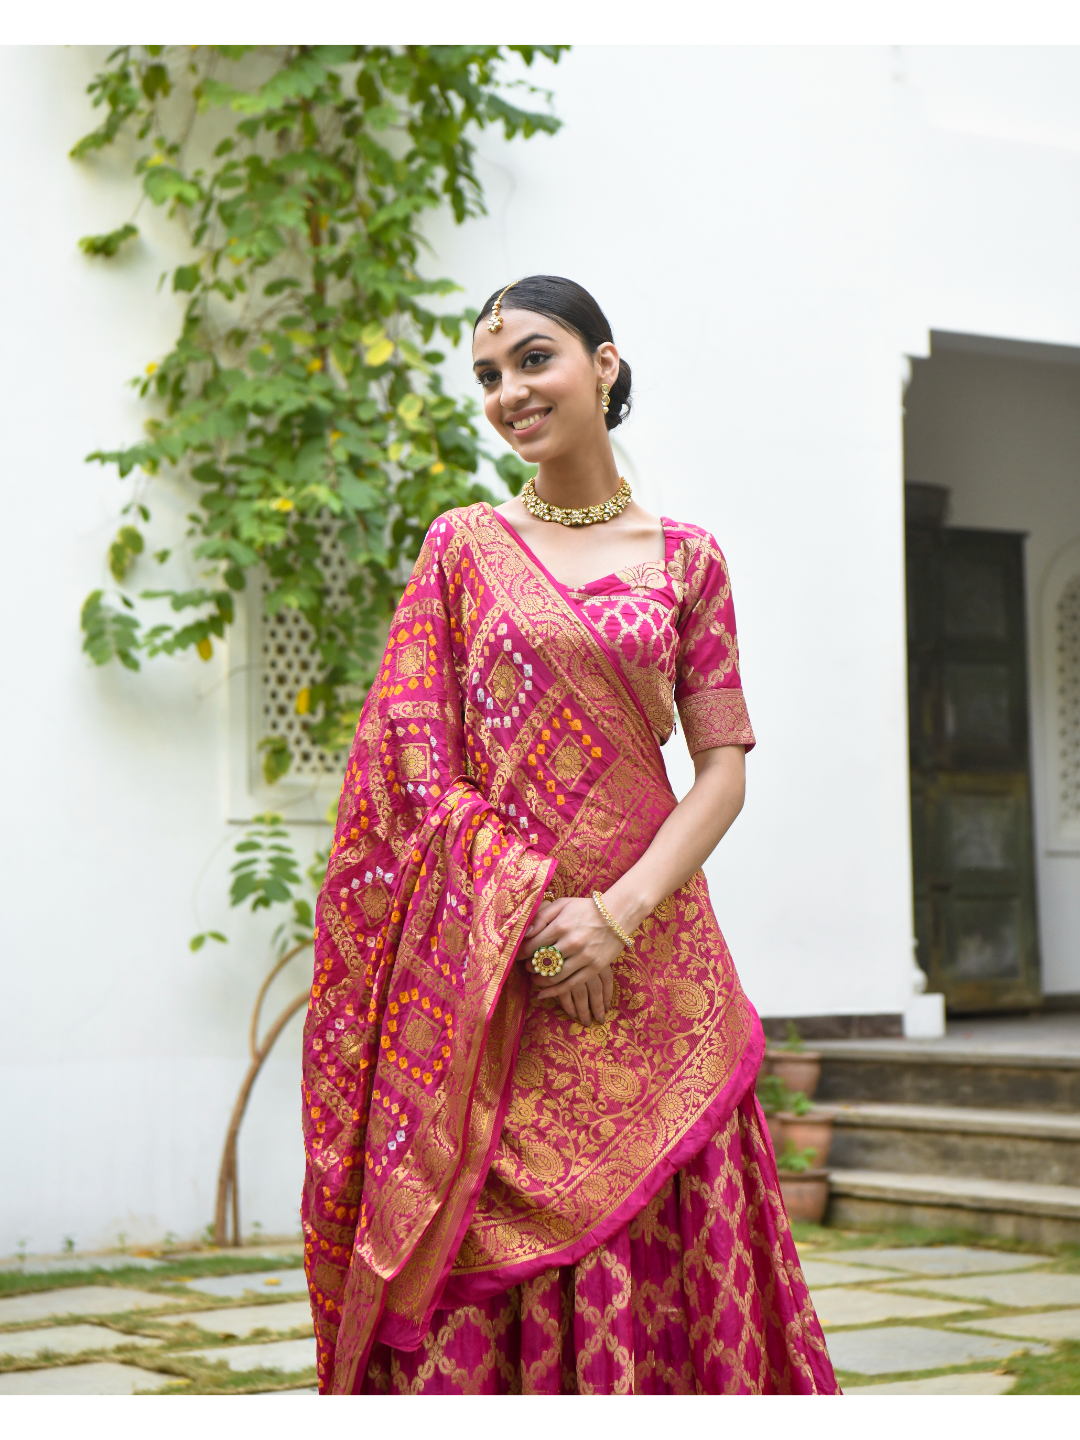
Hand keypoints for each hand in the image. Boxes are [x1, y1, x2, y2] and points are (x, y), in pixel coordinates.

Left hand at [517, 895, 625, 1024]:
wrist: (617, 915)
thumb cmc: (585, 908)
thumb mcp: (562, 904)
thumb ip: (541, 916)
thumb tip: (525, 934)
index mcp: (561, 925)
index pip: (533, 944)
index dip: (522, 952)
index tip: (519, 955)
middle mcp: (572, 942)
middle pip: (542, 962)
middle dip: (530, 966)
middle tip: (527, 966)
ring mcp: (584, 957)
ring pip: (554, 976)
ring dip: (540, 980)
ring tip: (535, 978)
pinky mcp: (594, 968)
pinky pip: (570, 985)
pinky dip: (554, 992)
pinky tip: (542, 993)